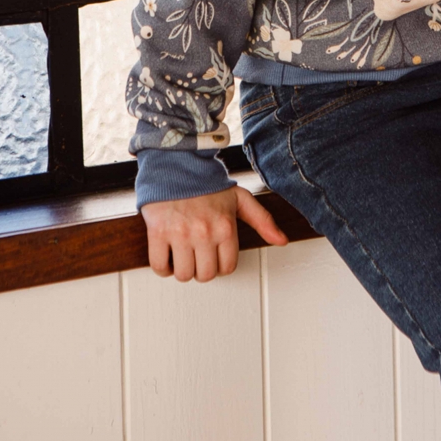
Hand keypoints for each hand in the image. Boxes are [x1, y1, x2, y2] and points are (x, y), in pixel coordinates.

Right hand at [141, 185, 287, 281]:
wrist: (177, 165)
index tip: (213, 255)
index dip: (219, 265)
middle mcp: (204, 232)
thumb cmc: (208, 184)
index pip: (227, 268)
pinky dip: (163, 267)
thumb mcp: (240, 199)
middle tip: (197, 255)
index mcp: (225, 227)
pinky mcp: (158, 232)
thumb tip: (282, 241)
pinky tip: (167, 255)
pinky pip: (159, 266)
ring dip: (182, 269)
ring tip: (183, 254)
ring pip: (183, 274)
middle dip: (201, 269)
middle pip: (205, 275)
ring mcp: (180, 233)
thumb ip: (263, 221)